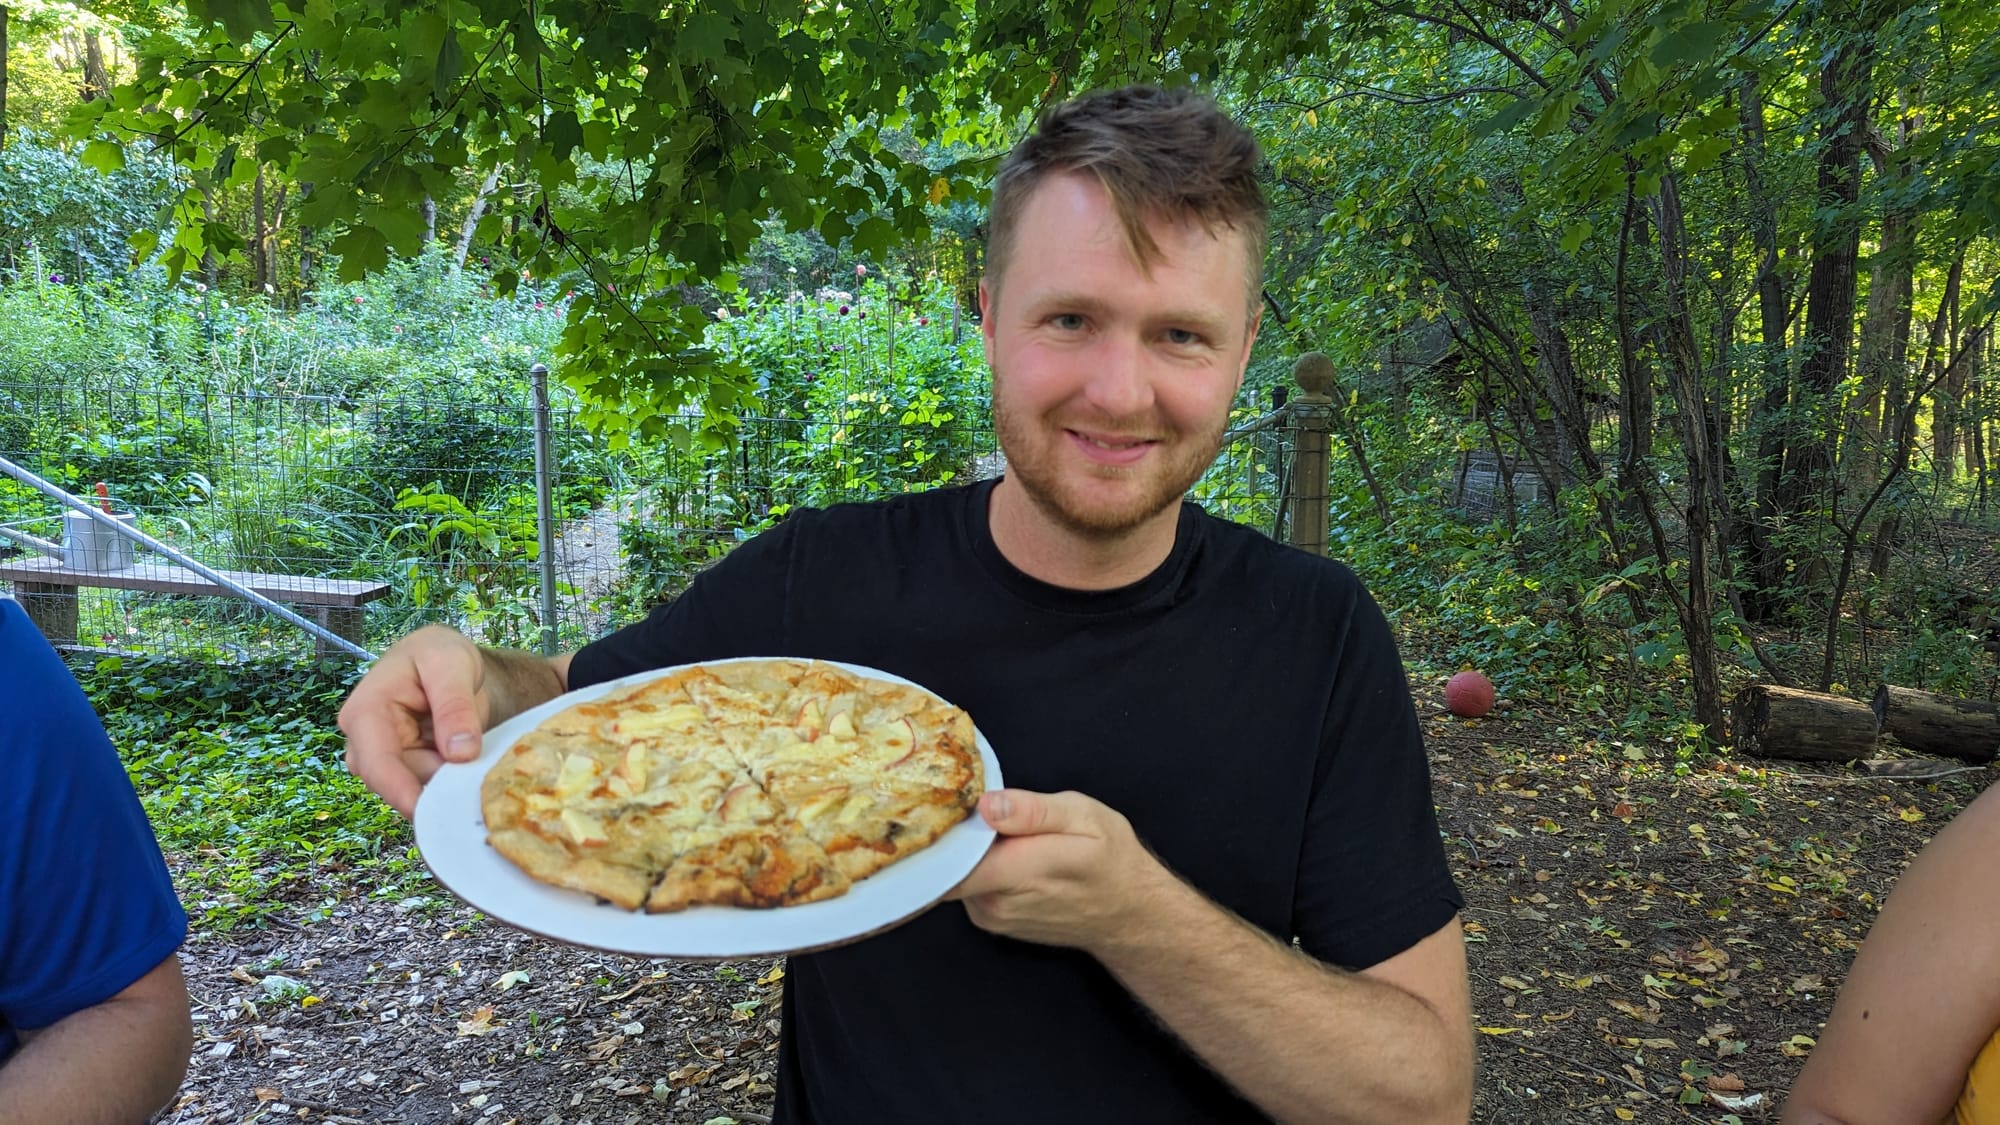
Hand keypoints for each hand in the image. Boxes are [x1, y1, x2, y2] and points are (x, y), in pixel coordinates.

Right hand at [338, 625, 492, 819]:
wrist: (446, 662)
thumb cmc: (440, 655)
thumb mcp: (453, 664)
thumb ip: (455, 705)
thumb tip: (459, 753)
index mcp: (366, 711)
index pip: (377, 762)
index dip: (403, 792)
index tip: (436, 811)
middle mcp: (365, 742)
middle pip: (396, 784)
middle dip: (436, 786)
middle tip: (477, 781)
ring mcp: (383, 759)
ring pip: (414, 790)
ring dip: (446, 784)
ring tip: (478, 762)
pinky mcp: (404, 770)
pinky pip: (426, 788)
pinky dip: (449, 784)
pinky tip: (470, 769)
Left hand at [945, 789, 1177, 952]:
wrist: (1127, 913)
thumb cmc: (1111, 860)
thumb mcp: (1084, 816)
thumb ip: (1032, 811)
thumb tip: (987, 806)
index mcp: (1017, 871)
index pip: (949, 859)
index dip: (941, 828)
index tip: (947, 802)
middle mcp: (996, 902)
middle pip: (947, 863)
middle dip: (954, 833)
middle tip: (975, 805)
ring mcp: (991, 917)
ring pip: (955, 874)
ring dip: (967, 851)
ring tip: (996, 829)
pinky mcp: (990, 921)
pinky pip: (966, 887)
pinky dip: (976, 867)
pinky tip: (1002, 853)